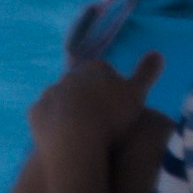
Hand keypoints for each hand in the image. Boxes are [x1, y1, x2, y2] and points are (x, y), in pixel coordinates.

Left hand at [32, 48, 162, 156]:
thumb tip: (157, 52)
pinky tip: (65, 138)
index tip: (118, 105)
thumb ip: (147, 72)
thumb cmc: (111, 116)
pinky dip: (54, 124)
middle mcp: (68, 75)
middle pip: (81, 84)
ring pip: (62, 99)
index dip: (112, 87)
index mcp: (93, 67)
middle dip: (89, 97)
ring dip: (70, 110)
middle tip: (102, 120)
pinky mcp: (34, 113)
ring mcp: (49, 94)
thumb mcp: (137, 94)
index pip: (104, 71)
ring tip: (83, 132)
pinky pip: (46, 116)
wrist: (75, 140)